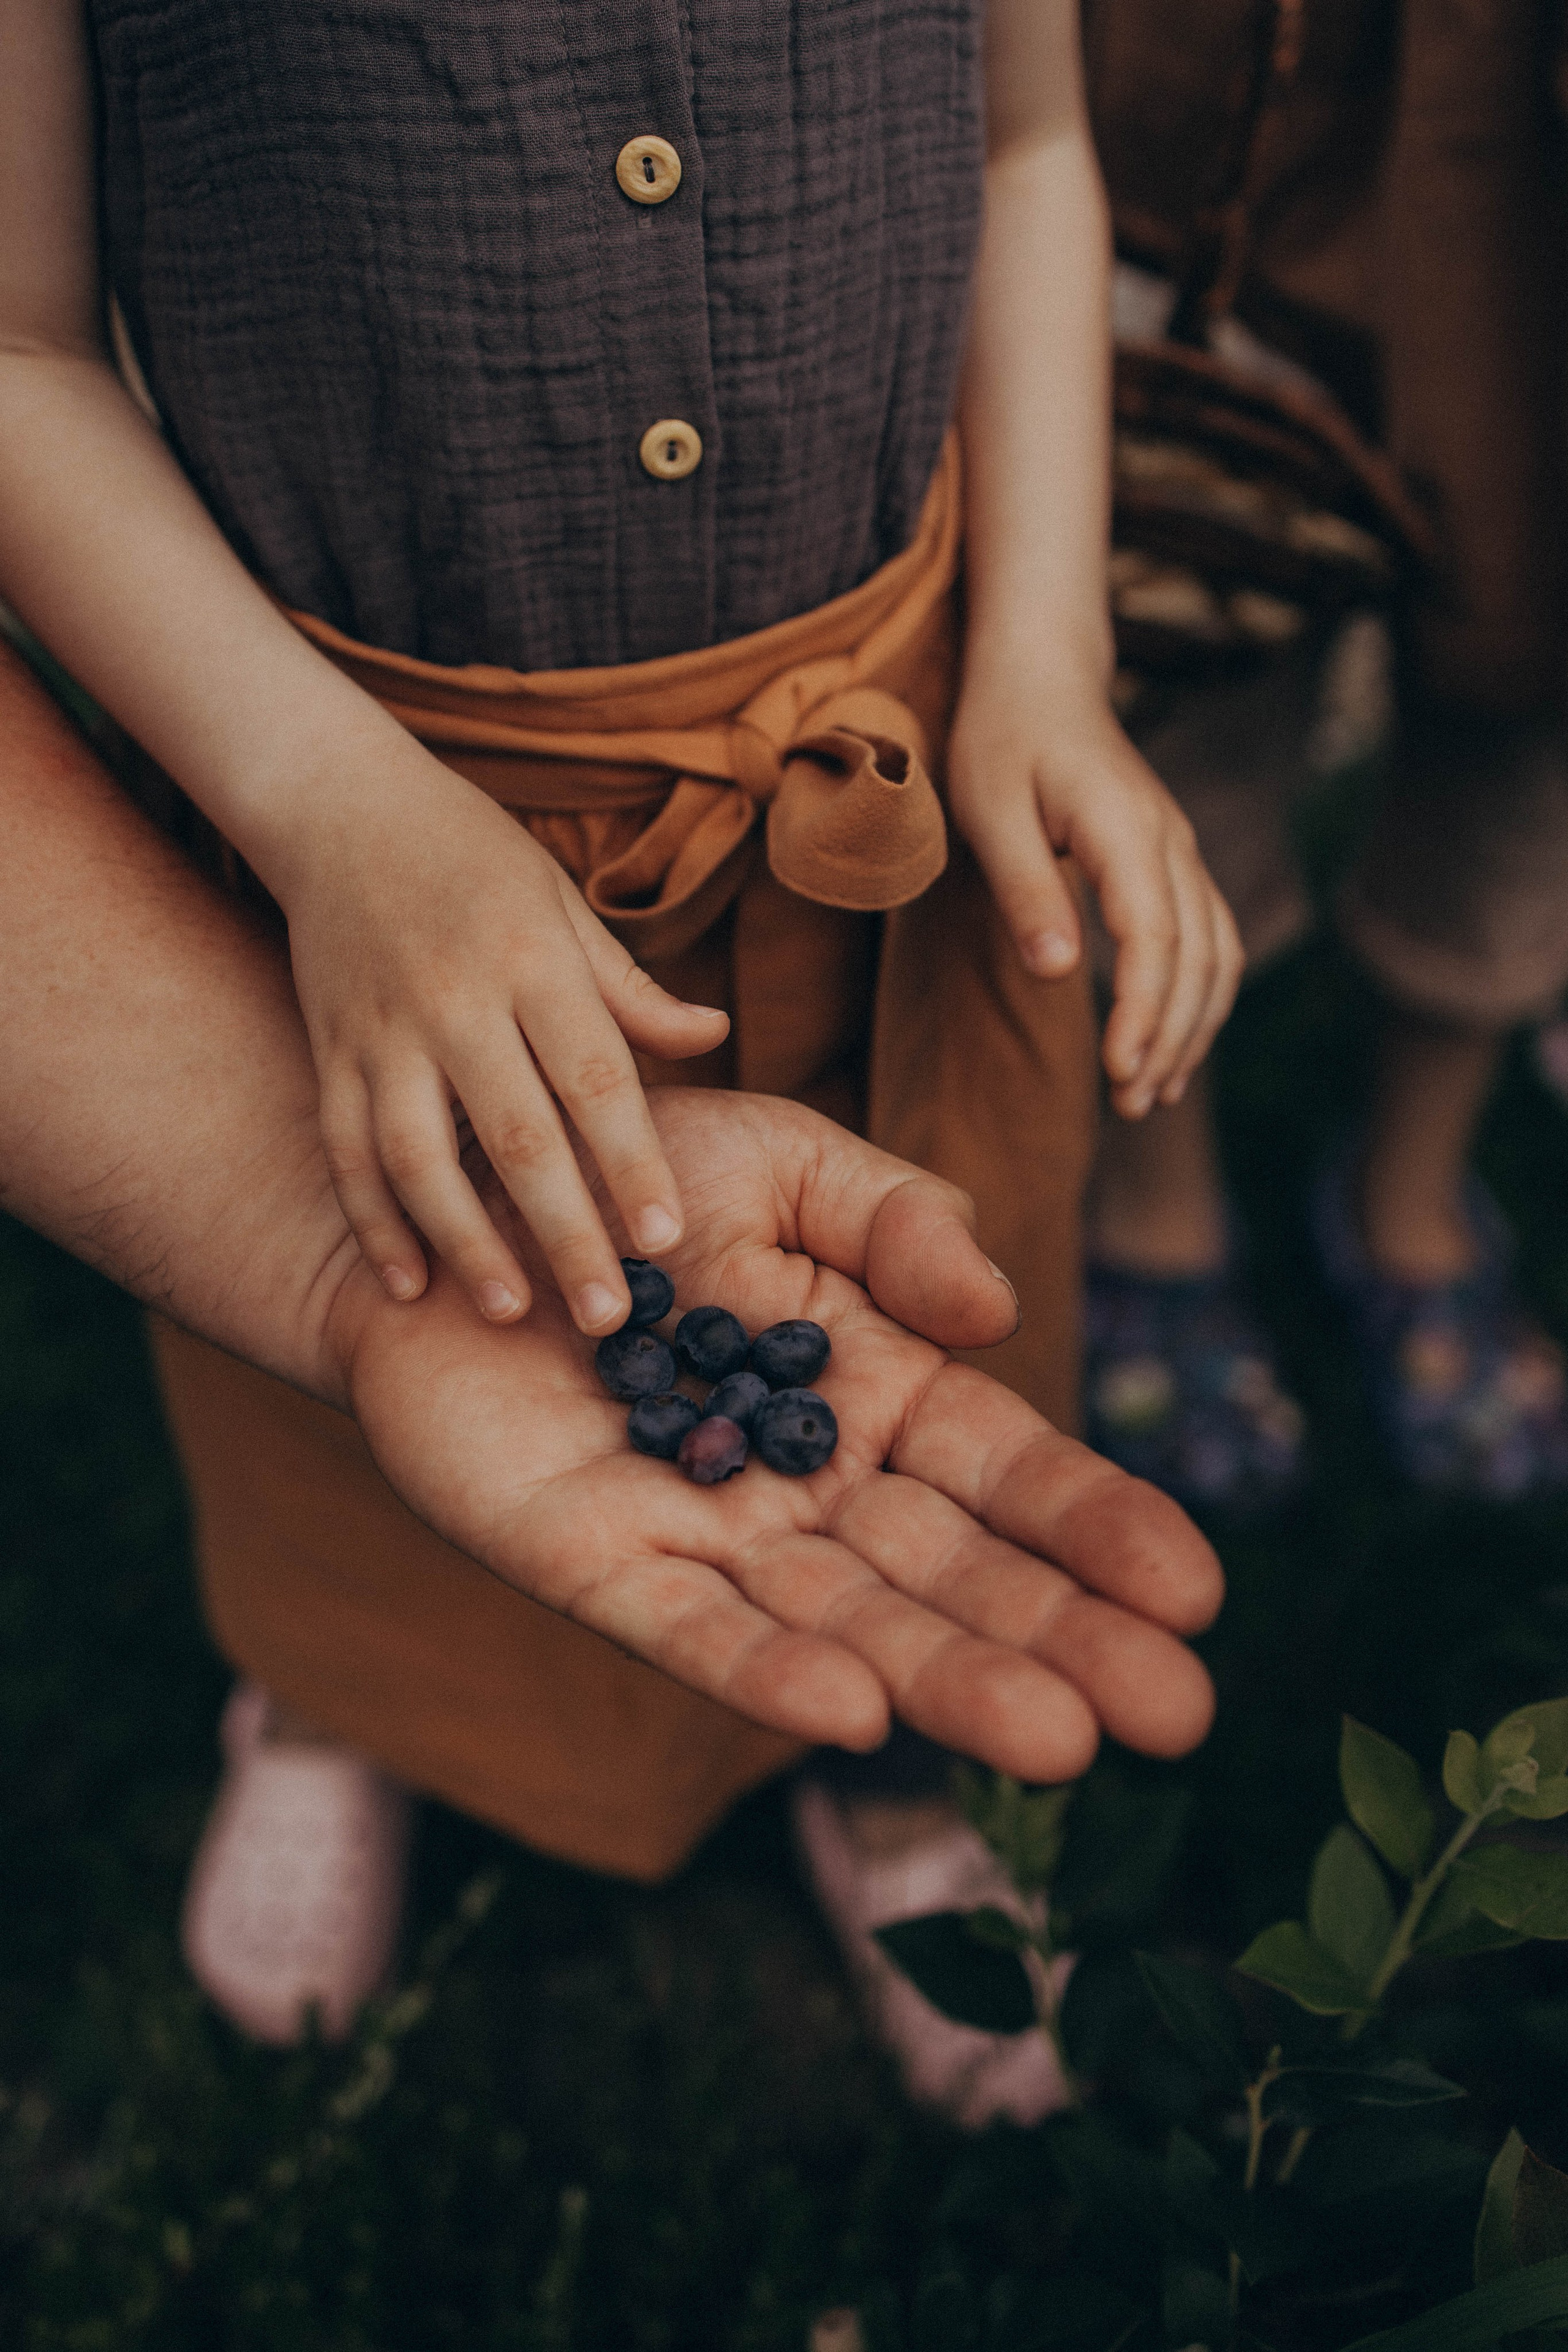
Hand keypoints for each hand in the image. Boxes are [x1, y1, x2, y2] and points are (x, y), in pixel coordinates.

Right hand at [271, 728, 728, 1332]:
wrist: (340, 806)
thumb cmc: (476, 860)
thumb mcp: (564, 905)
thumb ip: (631, 989)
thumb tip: (716, 1035)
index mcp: (533, 961)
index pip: (595, 1079)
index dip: (633, 1163)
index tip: (666, 1238)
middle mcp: (456, 1000)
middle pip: (517, 1135)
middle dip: (565, 1233)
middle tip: (606, 1316)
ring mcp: (383, 1030)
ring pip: (419, 1157)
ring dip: (464, 1242)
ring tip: (509, 1312)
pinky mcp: (329, 1050)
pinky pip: (346, 1150)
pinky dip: (373, 1221)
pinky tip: (409, 1283)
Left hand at [328, 1088, 1222, 1777]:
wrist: (452, 1197)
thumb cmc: (630, 1177)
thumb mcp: (786, 1164)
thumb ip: (899, 1219)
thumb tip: (991, 1312)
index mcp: (875, 1389)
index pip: (1007, 1473)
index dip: (1098, 1529)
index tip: (1197, 1594)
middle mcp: (807, 1482)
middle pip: (949, 1574)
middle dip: (1061, 1641)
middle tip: (1176, 1716)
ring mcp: (707, 1531)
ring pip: (844, 1624)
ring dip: (948, 1681)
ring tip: (1060, 1741)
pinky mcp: (592, 1559)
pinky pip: (686, 1629)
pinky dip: (763, 1674)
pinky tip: (849, 1717)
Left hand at [948, 656, 1242, 1117]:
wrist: (1043, 678)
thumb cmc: (1004, 739)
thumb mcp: (991, 809)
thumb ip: (1026, 890)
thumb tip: (1059, 974)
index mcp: (1126, 829)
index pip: (1154, 938)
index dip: (1144, 1011)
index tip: (1120, 1071)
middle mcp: (1170, 842)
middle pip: (1196, 958)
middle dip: (1170, 1038)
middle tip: (1131, 1104)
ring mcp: (1181, 852)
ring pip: (1216, 954)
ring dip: (1192, 1028)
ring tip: (1151, 1093)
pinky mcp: (1175, 863)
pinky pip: (1210, 940)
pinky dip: (1199, 998)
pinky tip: (1170, 1042)